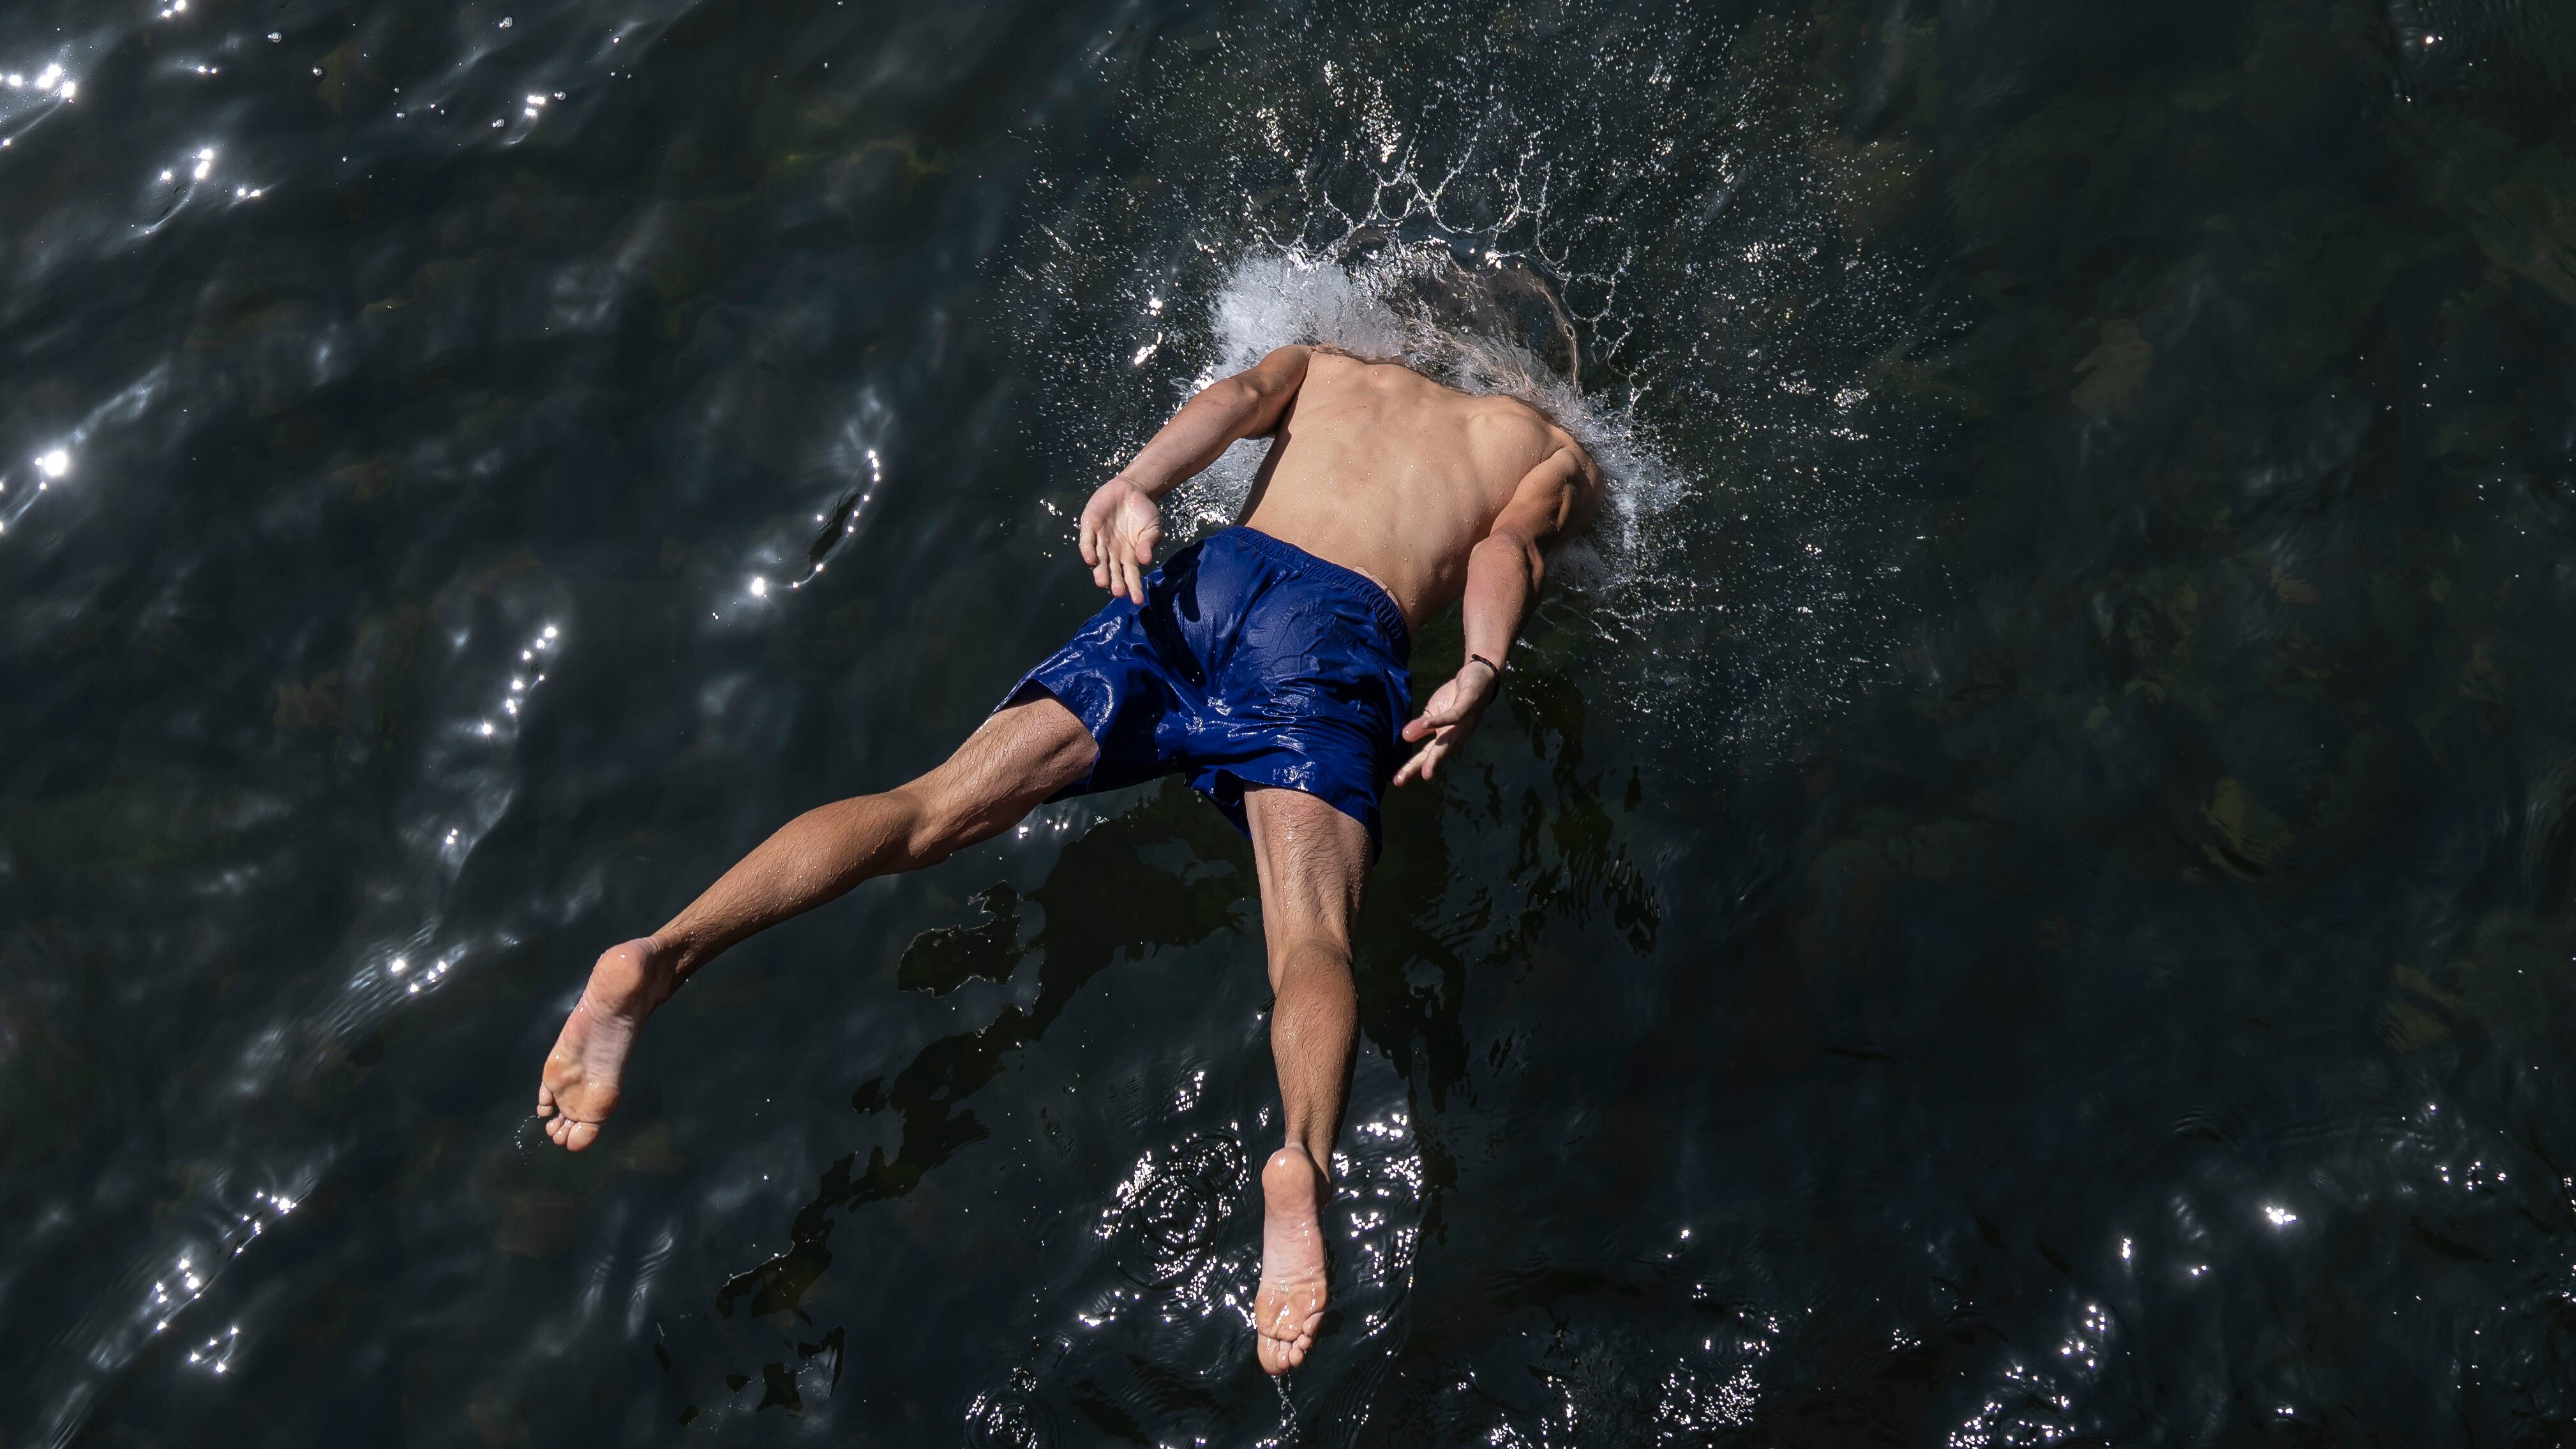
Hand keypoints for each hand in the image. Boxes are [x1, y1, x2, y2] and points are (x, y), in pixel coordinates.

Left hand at [1078, 476, 1161, 604]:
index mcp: (1129, 556)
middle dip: (1115, 582)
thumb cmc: (1143, 513)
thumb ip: (1149, 543)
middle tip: (1118, 592)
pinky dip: (1088, 550)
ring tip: (1103, 582)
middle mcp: (1113, 552)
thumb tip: (1146, 559)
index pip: (1130, 576)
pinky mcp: (1090, 526)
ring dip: (1100, 571)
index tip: (1137, 600)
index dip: (1133, 588)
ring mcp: (1101, 540)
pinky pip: (1087, 541)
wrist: (1131, 489)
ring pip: (1099, 560)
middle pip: (1113, 571)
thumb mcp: (1152, 528)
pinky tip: (1090, 559)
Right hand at [1392, 660, 1500, 785]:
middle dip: (1421, 768)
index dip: (1412, 768)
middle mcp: (1456, 735)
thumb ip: (1421, 726)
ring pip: (1448, 743)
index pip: (1427, 755)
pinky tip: (1427, 725)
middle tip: (1402, 781)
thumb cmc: (1454, 698)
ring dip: (1435, 757)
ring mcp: (1463, 723)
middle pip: (1436, 754)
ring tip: (1423, 771)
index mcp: (1445, 738)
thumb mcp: (1433, 713)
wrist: (1477, 677)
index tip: (1397, 780)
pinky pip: (1454, 716)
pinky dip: (1440, 721)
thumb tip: (1405, 738)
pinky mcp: (1467, 705)